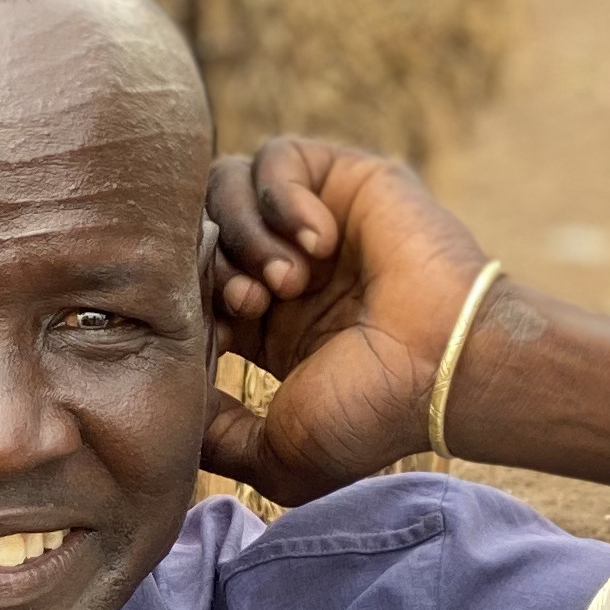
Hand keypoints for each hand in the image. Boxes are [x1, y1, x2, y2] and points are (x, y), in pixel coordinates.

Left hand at [200, 135, 498, 504]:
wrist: (442, 367)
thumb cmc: (371, 415)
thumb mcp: (275, 454)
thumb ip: (213, 438)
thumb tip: (167, 412)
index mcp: (261, 322)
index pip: (183, 283)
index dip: (182, 301)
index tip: (215, 339)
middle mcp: (282, 264)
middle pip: (195, 228)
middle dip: (210, 267)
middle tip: (251, 305)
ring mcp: (311, 220)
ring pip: (225, 187)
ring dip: (244, 233)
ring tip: (288, 280)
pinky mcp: (343, 178)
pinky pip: (277, 155)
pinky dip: (282, 196)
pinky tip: (318, 242)